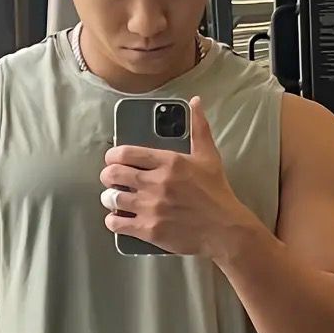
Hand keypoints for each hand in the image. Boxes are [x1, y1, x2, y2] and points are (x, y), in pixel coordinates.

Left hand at [100, 97, 256, 258]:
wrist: (225, 229)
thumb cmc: (217, 193)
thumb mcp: (209, 156)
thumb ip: (198, 128)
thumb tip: (195, 102)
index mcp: (169, 162)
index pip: (125, 153)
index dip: (112, 156)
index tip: (112, 160)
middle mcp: (157, 183)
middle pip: (112, 174)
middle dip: (108, 176)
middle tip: (112, 180)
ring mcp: (151, 208)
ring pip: (111, 199)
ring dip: (109, 198)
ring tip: (115, 199)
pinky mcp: (149, 230)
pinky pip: (116, 223)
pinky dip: (113, 221)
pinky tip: (119, 219)